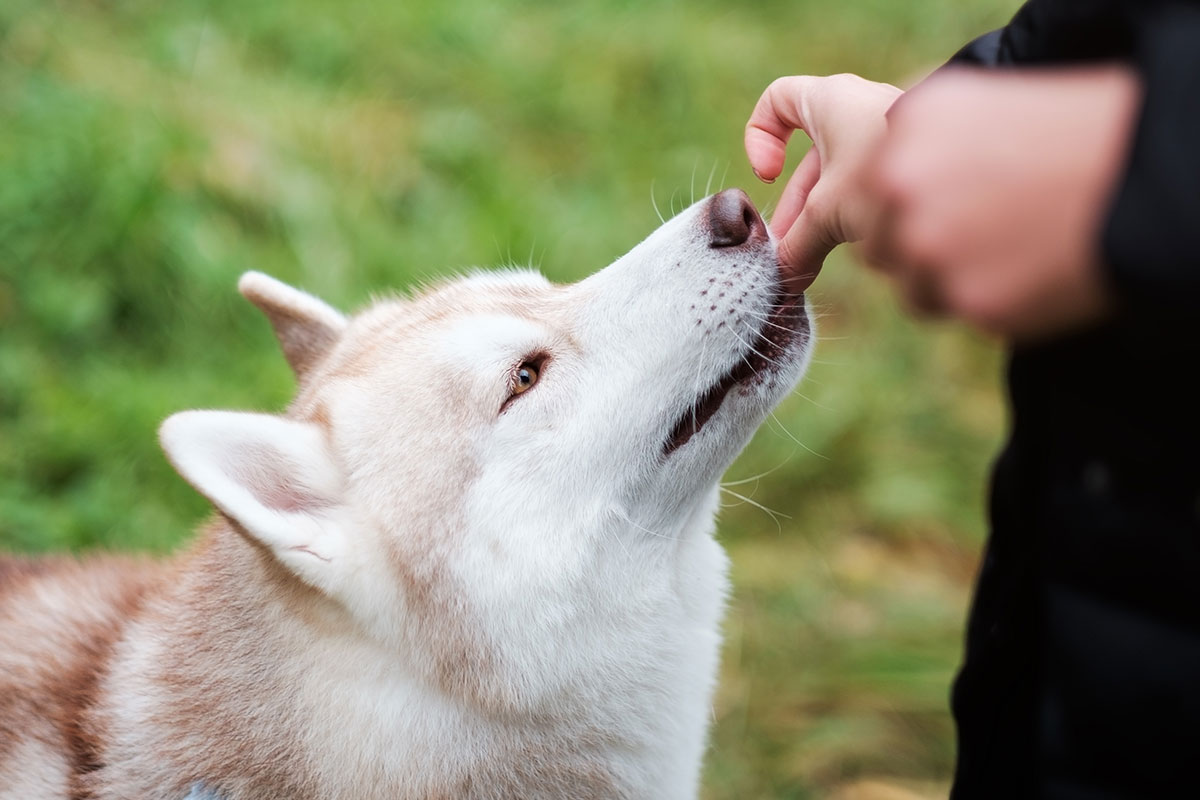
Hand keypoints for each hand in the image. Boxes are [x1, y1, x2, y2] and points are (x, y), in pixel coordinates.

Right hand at [745, 74, 902, 290]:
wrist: (974, 162)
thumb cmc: (889, 170)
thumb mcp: (829, 213)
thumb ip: (799, 245)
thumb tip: (784, 278)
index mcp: (829, 101)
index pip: (776, 100)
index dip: (760, 136)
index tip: (769, 175)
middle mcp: (858, 110)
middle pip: (809, 158)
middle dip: (797, 206)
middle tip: (791, 250)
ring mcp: (888, 133)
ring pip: (842, 176)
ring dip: (826, 217)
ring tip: (820, 260)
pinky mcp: (914, 157)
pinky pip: (873, 183)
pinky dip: (859, 213)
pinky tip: (860, 249)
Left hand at [868, 66, 1139, 340]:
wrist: (1140, 177)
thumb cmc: (1068, 134)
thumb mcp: (978, 106)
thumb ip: (916, 142)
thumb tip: (879, 180)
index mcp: (902, 130)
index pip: (868, 191)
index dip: (903, 206)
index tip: (939, 209)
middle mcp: (900, 187)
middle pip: (879, 245)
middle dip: (917, 249)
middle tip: (976, 237)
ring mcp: (928, 247)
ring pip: (911, 288)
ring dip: (947, 283)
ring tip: (1009, 253)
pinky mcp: (966, 300)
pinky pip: (958, 312)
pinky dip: (989, 300)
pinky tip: (1028, 271)